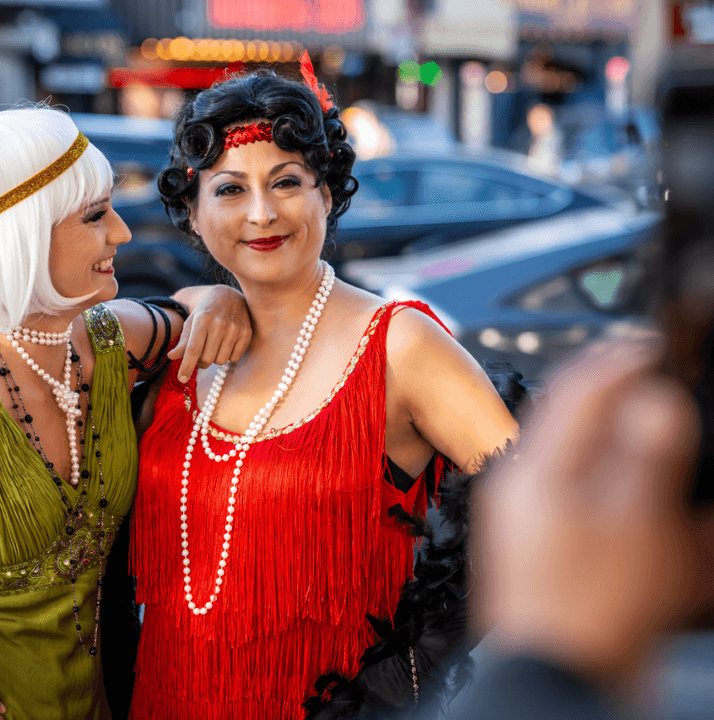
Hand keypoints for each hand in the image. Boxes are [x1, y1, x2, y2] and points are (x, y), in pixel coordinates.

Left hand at [168, 286, 251, 382]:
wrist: (229, 296)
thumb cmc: (206, 312)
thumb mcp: (191, 322)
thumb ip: (183, 341)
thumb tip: (171, 357)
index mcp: (202, 320)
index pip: (193, 349)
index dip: (186, 366)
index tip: (181, 379)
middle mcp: (219, 324)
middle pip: (207, 359)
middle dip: (201, 362)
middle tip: (201, 354)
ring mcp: (234, 328)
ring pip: (221, 361)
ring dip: (215, 359)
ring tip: (214, 347)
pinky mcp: (246, 333)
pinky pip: (235, 358)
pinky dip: (229, 356)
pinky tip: (227, 344)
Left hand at [474, 342, 700, 688]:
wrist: (558, 687)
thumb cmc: (589, 611)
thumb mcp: (635, 524)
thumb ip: (646, 455)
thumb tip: (655, 401)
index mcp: (535, 470)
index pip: (577, 389)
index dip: (622, 360)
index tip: (657, 346)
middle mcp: (527, 492)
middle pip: (585, 428)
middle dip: (632, 412)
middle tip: (668, 403)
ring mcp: (538, 528)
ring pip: (595, 472)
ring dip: (636, 461)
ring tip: (673, 468)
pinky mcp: (554, 561)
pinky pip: (598, 516)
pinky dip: (633, 511)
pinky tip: (665, 530)